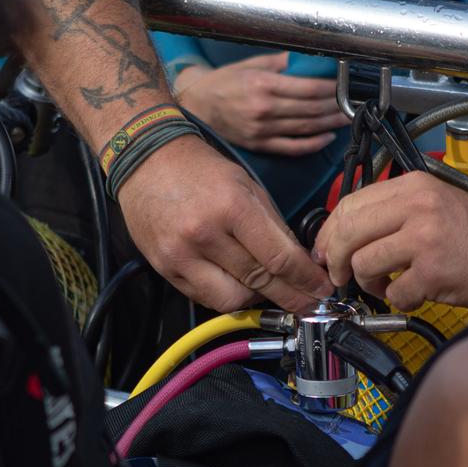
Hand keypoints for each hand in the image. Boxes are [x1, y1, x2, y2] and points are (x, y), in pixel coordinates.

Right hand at [117, 133, 329, 312]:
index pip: (279, 257)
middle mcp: (205, 234)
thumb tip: (300, 263)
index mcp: (232, 207)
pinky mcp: (165, 268)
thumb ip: (274, 226)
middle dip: (291, 297)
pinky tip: (238, 286)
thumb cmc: (200, 170)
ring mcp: (181, 255)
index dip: (305, 279)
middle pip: (259, 281)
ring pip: (232, 299)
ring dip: (256, 299)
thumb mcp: (247, 186)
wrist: (146, 162)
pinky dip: (227, 296)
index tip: (322, 290)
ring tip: (269, 290)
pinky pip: (205, 297)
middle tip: (310, 304)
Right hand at [173, 53, 346, 155]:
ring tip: (347, 118)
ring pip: (306, 128)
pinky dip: (312, 144)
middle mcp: (264, 108)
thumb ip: (278, 63)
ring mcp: (263, 129)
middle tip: (354, 102)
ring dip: (330, 124)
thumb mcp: (248, 65)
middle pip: (311, 108)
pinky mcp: (260, 145)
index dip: (331, 88)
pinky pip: (292, 147)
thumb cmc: (222, 83)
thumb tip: (303, 59)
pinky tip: (326, 138)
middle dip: (336, 105)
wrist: (196, 106)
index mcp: (264, 85)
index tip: (345, 85)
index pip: (308, 88)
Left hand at [316, 172, 467, 310]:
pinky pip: (393, 294)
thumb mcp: (437, 204)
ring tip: (390, 285)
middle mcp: (419, 206)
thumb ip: (394, 211)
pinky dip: (401, 301)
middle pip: (347, 232)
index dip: (329, 232)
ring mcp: (426, 238)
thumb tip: (344, 232)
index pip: (349, 203)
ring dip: (370, 284)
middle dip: (337, 260)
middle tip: (342, 275)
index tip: (326, 250)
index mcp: (416, 184)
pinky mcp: (434, 272)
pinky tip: (417, 295)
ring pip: (363, 264)